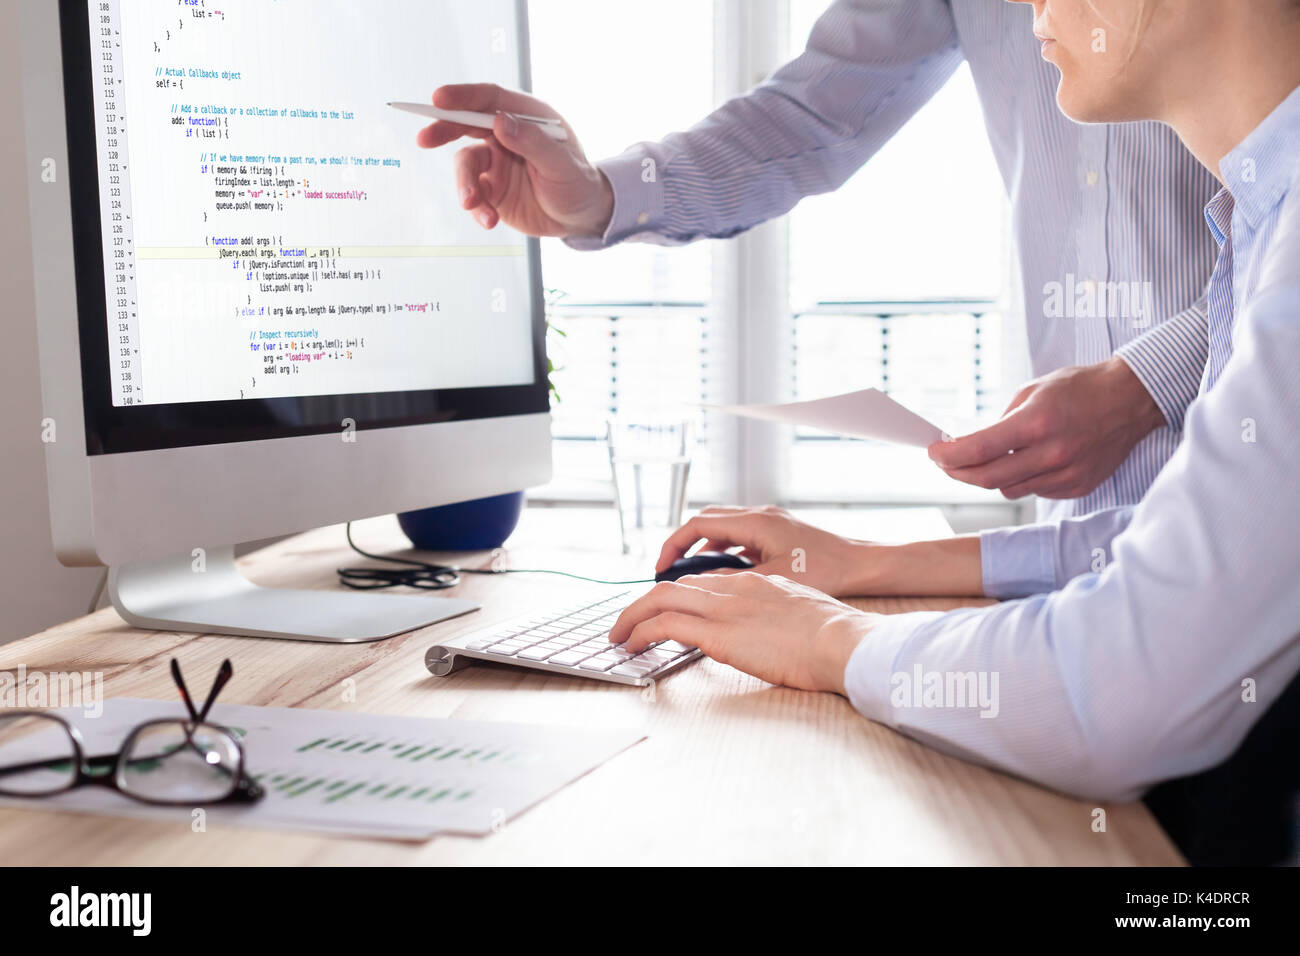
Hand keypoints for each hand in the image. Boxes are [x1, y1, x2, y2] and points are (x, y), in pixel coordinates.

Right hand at [416, 84, 613, 237]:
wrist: (580, 217)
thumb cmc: (578, 182)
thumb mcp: (562, 163)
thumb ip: (532, 141)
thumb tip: (500, 121)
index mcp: (526, 117)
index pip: (490, 99)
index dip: (463, 96)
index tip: (439, 99)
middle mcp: (506, 135)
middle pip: (467, 124)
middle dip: (443, 130)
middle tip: (424, 138)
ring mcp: (496, 162)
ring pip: (466, 165)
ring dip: (465, 185)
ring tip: (473, 205)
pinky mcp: (491, 188)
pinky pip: (473, 194)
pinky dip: (477, 208)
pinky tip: (489, 220)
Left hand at [609, 573, 875, 693]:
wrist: (842, 642)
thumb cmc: (834, 638)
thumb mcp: (801, 615)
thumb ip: (775, 617)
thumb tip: (766, 634)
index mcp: (756, 583)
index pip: (703, 582)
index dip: (677, 596)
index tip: (663, 610)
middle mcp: (734, 588)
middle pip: (674, 586)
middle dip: (644, 604)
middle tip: (627, 622)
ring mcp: (724, 607)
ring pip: (660, 600)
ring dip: (632, 617)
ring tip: (618, 636)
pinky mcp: (717, 632)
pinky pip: (664, 625)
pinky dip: (641, 632)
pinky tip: (632, 646)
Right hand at [655, 505, 869, 596]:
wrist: (863, 564)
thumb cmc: (827, 571)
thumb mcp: (772, 580)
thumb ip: (733, 581)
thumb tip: (700, 588)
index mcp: (755, 522)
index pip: (698, 524)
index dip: (674, 545)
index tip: (661, 567)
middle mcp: (760, 515)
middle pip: (707, 521)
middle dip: (684, 544)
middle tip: (669, 570)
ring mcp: (771, 522)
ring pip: (724, 528)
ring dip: (705, 548)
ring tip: (693, 575)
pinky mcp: (779, 532)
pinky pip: (741, 536)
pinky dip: (725, 551)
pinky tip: (726, 574)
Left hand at [927, 357, 1165, 498]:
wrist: (1131, 400)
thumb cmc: (1080, 388)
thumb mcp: (1032, 392)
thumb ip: (1000, 421)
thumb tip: (969, 443)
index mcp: (1037, 423)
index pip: (979, 450)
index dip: (949, 456)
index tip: (934, 453)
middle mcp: (1052, 453)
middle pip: (987, 479)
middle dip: (958, 472)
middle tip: (946, 463)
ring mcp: (1066, 474)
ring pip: (1009, 489)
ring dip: (990, 477)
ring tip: (987, 459)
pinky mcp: (1077, 486)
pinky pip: (1035, 491)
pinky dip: (1021, 480)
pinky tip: (1025, 462)